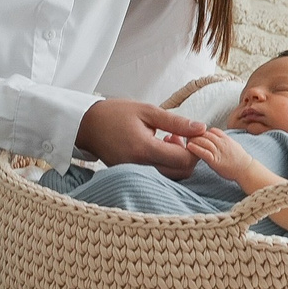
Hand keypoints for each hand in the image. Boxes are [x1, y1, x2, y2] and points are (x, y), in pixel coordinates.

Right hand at [76, 99, 201, 175]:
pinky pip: (159, 176)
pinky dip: (166, 164)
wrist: (87, 125)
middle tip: (181, 136)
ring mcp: (135, 175)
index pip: (184, 160)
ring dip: (178, 161)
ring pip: (172, 177)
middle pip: (181, 173)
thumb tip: (201, 128)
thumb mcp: (147, 111)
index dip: (195, 148)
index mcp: (144, 149)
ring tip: (168, 139)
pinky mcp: (132, 176)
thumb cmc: (115, 114)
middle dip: (189, 156)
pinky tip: (159, 146)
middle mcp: (140, 167)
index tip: (193, 134)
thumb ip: (176, 122)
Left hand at [181, 130, 278, 191]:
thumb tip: (213, 137)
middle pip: (205, 134)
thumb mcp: (232, 144)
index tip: (196, 134)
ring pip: (203, 141)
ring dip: (193, 140)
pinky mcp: (215, 161)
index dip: (202, 131)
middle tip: (187, 137)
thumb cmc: (239, 159)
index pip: (211, 130)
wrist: (246, 169)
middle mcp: (221, 143)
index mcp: (225, 138)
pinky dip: (195, 149)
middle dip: (195, 134)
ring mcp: (218, 151)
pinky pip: (204, 152)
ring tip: (186, 141)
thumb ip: (222, 140)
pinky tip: (189, 147)